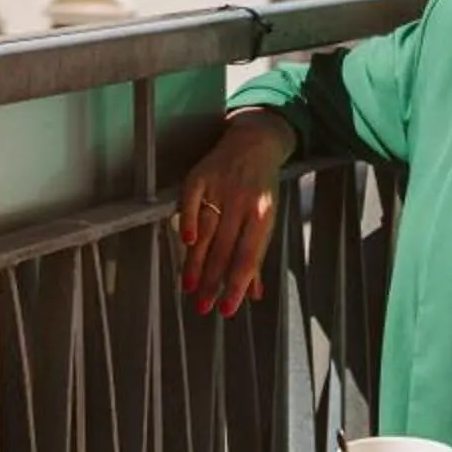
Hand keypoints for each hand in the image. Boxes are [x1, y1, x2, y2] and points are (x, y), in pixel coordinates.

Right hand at [175, 111, 293, 316]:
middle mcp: (243, 202)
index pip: (247, 257)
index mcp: (263, 215)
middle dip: (213, 281)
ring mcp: (221, 188)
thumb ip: (256, 257)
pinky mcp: (200, 176)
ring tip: (190, 287)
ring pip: (207, 230)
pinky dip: (188, 220)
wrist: (255, 142)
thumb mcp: (266, 219)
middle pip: (224, 248)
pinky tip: (185, 243)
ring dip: (196, 261)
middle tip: (202, 306)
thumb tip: (253, 294)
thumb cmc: (261, 187)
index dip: (236, 285)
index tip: (226, 309)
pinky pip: (191, 200)